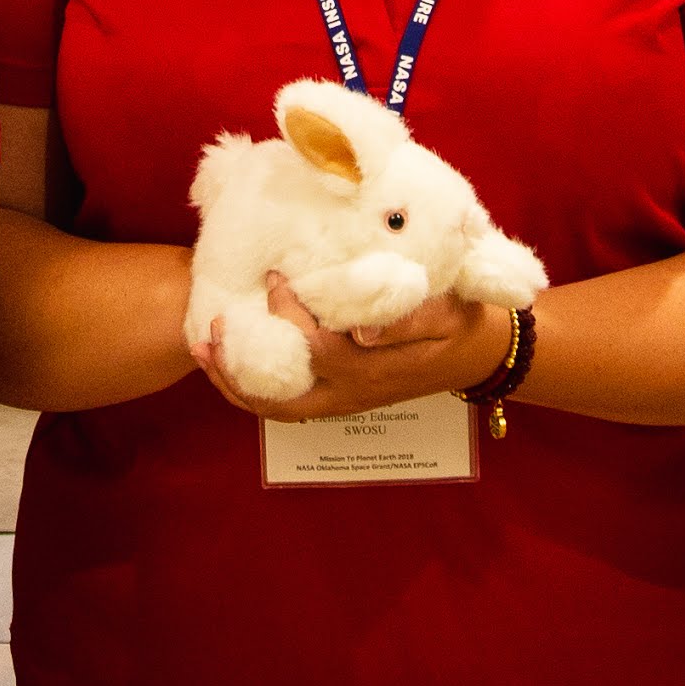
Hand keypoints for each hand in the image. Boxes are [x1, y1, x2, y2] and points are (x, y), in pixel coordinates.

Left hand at [197, 273, 509, 420]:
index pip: (315, 348)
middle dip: (236, 371)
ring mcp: (342, 402)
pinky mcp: (340, 398)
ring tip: (204, 349)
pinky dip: (255, 387)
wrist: (480, 354)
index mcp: (372, 372)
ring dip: (236, 385)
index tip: (275, 276)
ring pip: (276, 409)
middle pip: (277, 401)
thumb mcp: (446, 315)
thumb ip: (408, 321)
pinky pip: (288, 402)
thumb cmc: (462, 324)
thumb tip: (361, 330)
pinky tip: (237, 357)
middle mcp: (350, 395)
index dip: (288, 314)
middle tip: (211, 331)